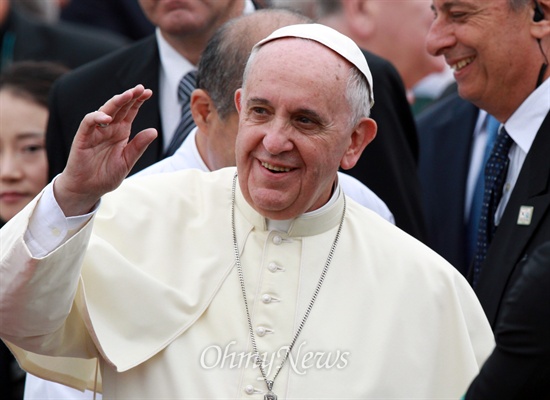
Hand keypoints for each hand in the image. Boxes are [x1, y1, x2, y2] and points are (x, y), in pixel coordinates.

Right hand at [54, 85, 156, 215]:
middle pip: (120, 107)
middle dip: (129, 96)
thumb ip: (138, 146)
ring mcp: (95, 131)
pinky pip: (88, 123)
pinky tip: (107, 117)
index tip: (148, 92)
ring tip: (128, 95)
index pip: (130, 112)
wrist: (87, 189)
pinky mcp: (83, 137)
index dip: (138, 101)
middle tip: (140, 88)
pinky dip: (96, 117)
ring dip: (116, 102)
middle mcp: (109, 128)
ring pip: (105, 110)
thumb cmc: (106, 175)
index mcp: (121, 132)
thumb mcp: (127, 161)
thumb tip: (154, 131)